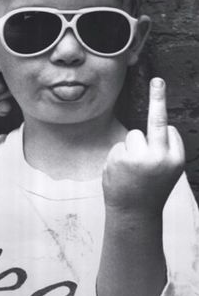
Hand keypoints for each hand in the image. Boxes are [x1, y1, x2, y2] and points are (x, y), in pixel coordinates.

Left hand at [103, 77, 184, 215]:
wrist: (133, 215)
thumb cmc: (151, 189)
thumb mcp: (168, 171)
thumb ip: (165, 149)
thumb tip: (160, 126)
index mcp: (176, 159)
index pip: (169, 129)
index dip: (163, 127)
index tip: (162, 88)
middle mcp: (160, 157)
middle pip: (157, 121)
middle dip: (158, 98)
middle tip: (158, 81)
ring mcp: (139, 158)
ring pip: (133, 135)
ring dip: (132, 149)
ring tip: (133, 170)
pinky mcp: (120, 159)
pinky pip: (119, 147)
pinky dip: (119, 157)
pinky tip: (123, 174)